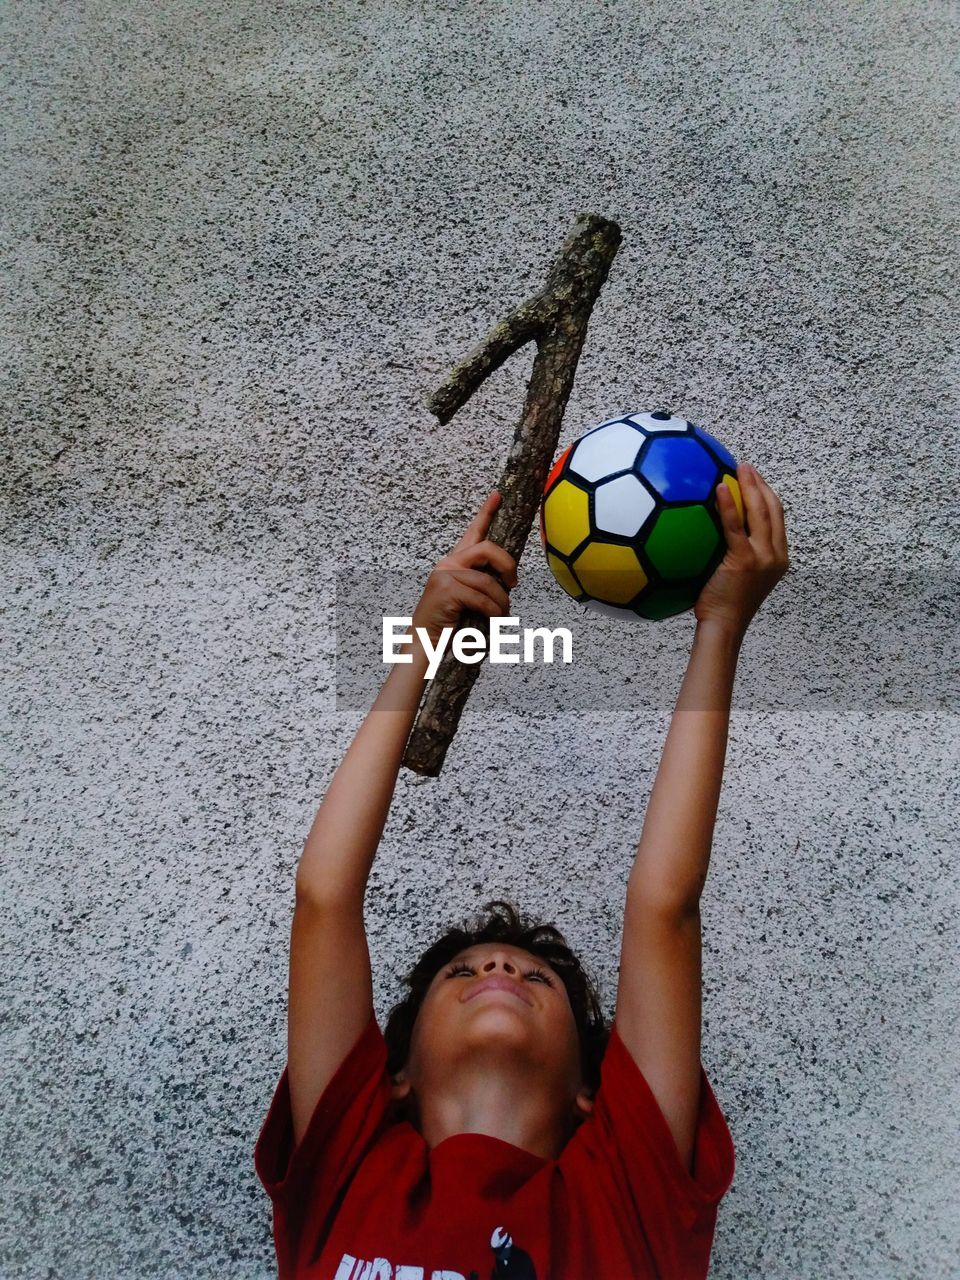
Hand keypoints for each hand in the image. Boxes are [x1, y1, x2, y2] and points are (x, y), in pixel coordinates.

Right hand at [411, 490, 518, 644]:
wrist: (426, 644)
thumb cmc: (449, 623)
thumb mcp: (468, 598)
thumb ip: (481, 583)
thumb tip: (508, 580)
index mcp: (454, 562)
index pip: (473, 532)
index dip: (486, 512)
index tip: (498, 494)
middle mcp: (448, 563)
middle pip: (488, 549)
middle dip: (508, 565)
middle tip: (513, 583)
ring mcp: (445, 575)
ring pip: (488, 582)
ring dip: (501, 602)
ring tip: (501, 614)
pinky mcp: (446, 590)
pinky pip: (482, 598)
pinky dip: (493, 612)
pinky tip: (493, 620)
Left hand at [693, 462, 789, 636]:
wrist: (724, 626)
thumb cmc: (722, 604)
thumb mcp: (736, 576)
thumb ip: (734, 552)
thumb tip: (712, 529)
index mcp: (778, 557)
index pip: (777, 517)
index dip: (767, 494)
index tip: (753, 478)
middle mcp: (776, 555)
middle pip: (774, 509)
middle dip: (761, 484)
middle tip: (745, 467)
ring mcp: (763, 557)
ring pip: (761, 512)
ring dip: (750, 486)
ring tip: (737, 468)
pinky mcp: (744, 560)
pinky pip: (736, 526)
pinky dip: (730, 505)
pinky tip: (718, 488)